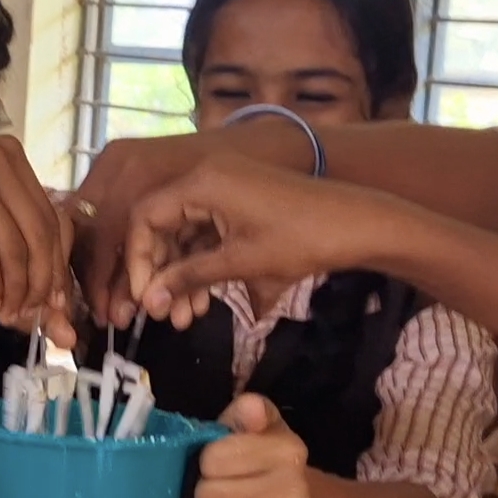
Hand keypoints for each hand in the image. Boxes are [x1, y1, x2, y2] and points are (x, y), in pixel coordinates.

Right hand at [0, 192, 85, 345]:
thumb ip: (7, 229)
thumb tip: (52, 283)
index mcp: (7, 152)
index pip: (49, 215)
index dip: (56, 262)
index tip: (55, 298)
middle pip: (38, 231)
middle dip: (41, 280)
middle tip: (34, 311)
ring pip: (13, 246)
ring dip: (15, 288)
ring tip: (9, 311)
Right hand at [119, 154, 424, 329]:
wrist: (359, 224)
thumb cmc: (300, 239)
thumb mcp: (240, 262)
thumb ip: (188, 278)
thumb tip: (149, 303)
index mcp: (201, 181)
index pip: (145, 217)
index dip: (137, 260)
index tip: (144, 297)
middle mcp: (206, 177)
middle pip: (160, 226)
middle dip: (158, 273)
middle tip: (159, 314)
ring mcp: (223, 189)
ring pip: (183, 236)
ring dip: (180, 276)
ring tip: (184, 319)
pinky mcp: (238, 203)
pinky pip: (205, 234)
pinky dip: (201, 266)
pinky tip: (203, 303)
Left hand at [191, 395, 309, 497]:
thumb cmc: (265, 463)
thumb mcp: (257, 428)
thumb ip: (247, 411)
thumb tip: (251, 409)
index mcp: (288, 452)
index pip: (213, 458)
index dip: (207, 462)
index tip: (217, 465)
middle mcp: (295, 493)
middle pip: (209, 496)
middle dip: (204, 493)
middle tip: (216, 493)